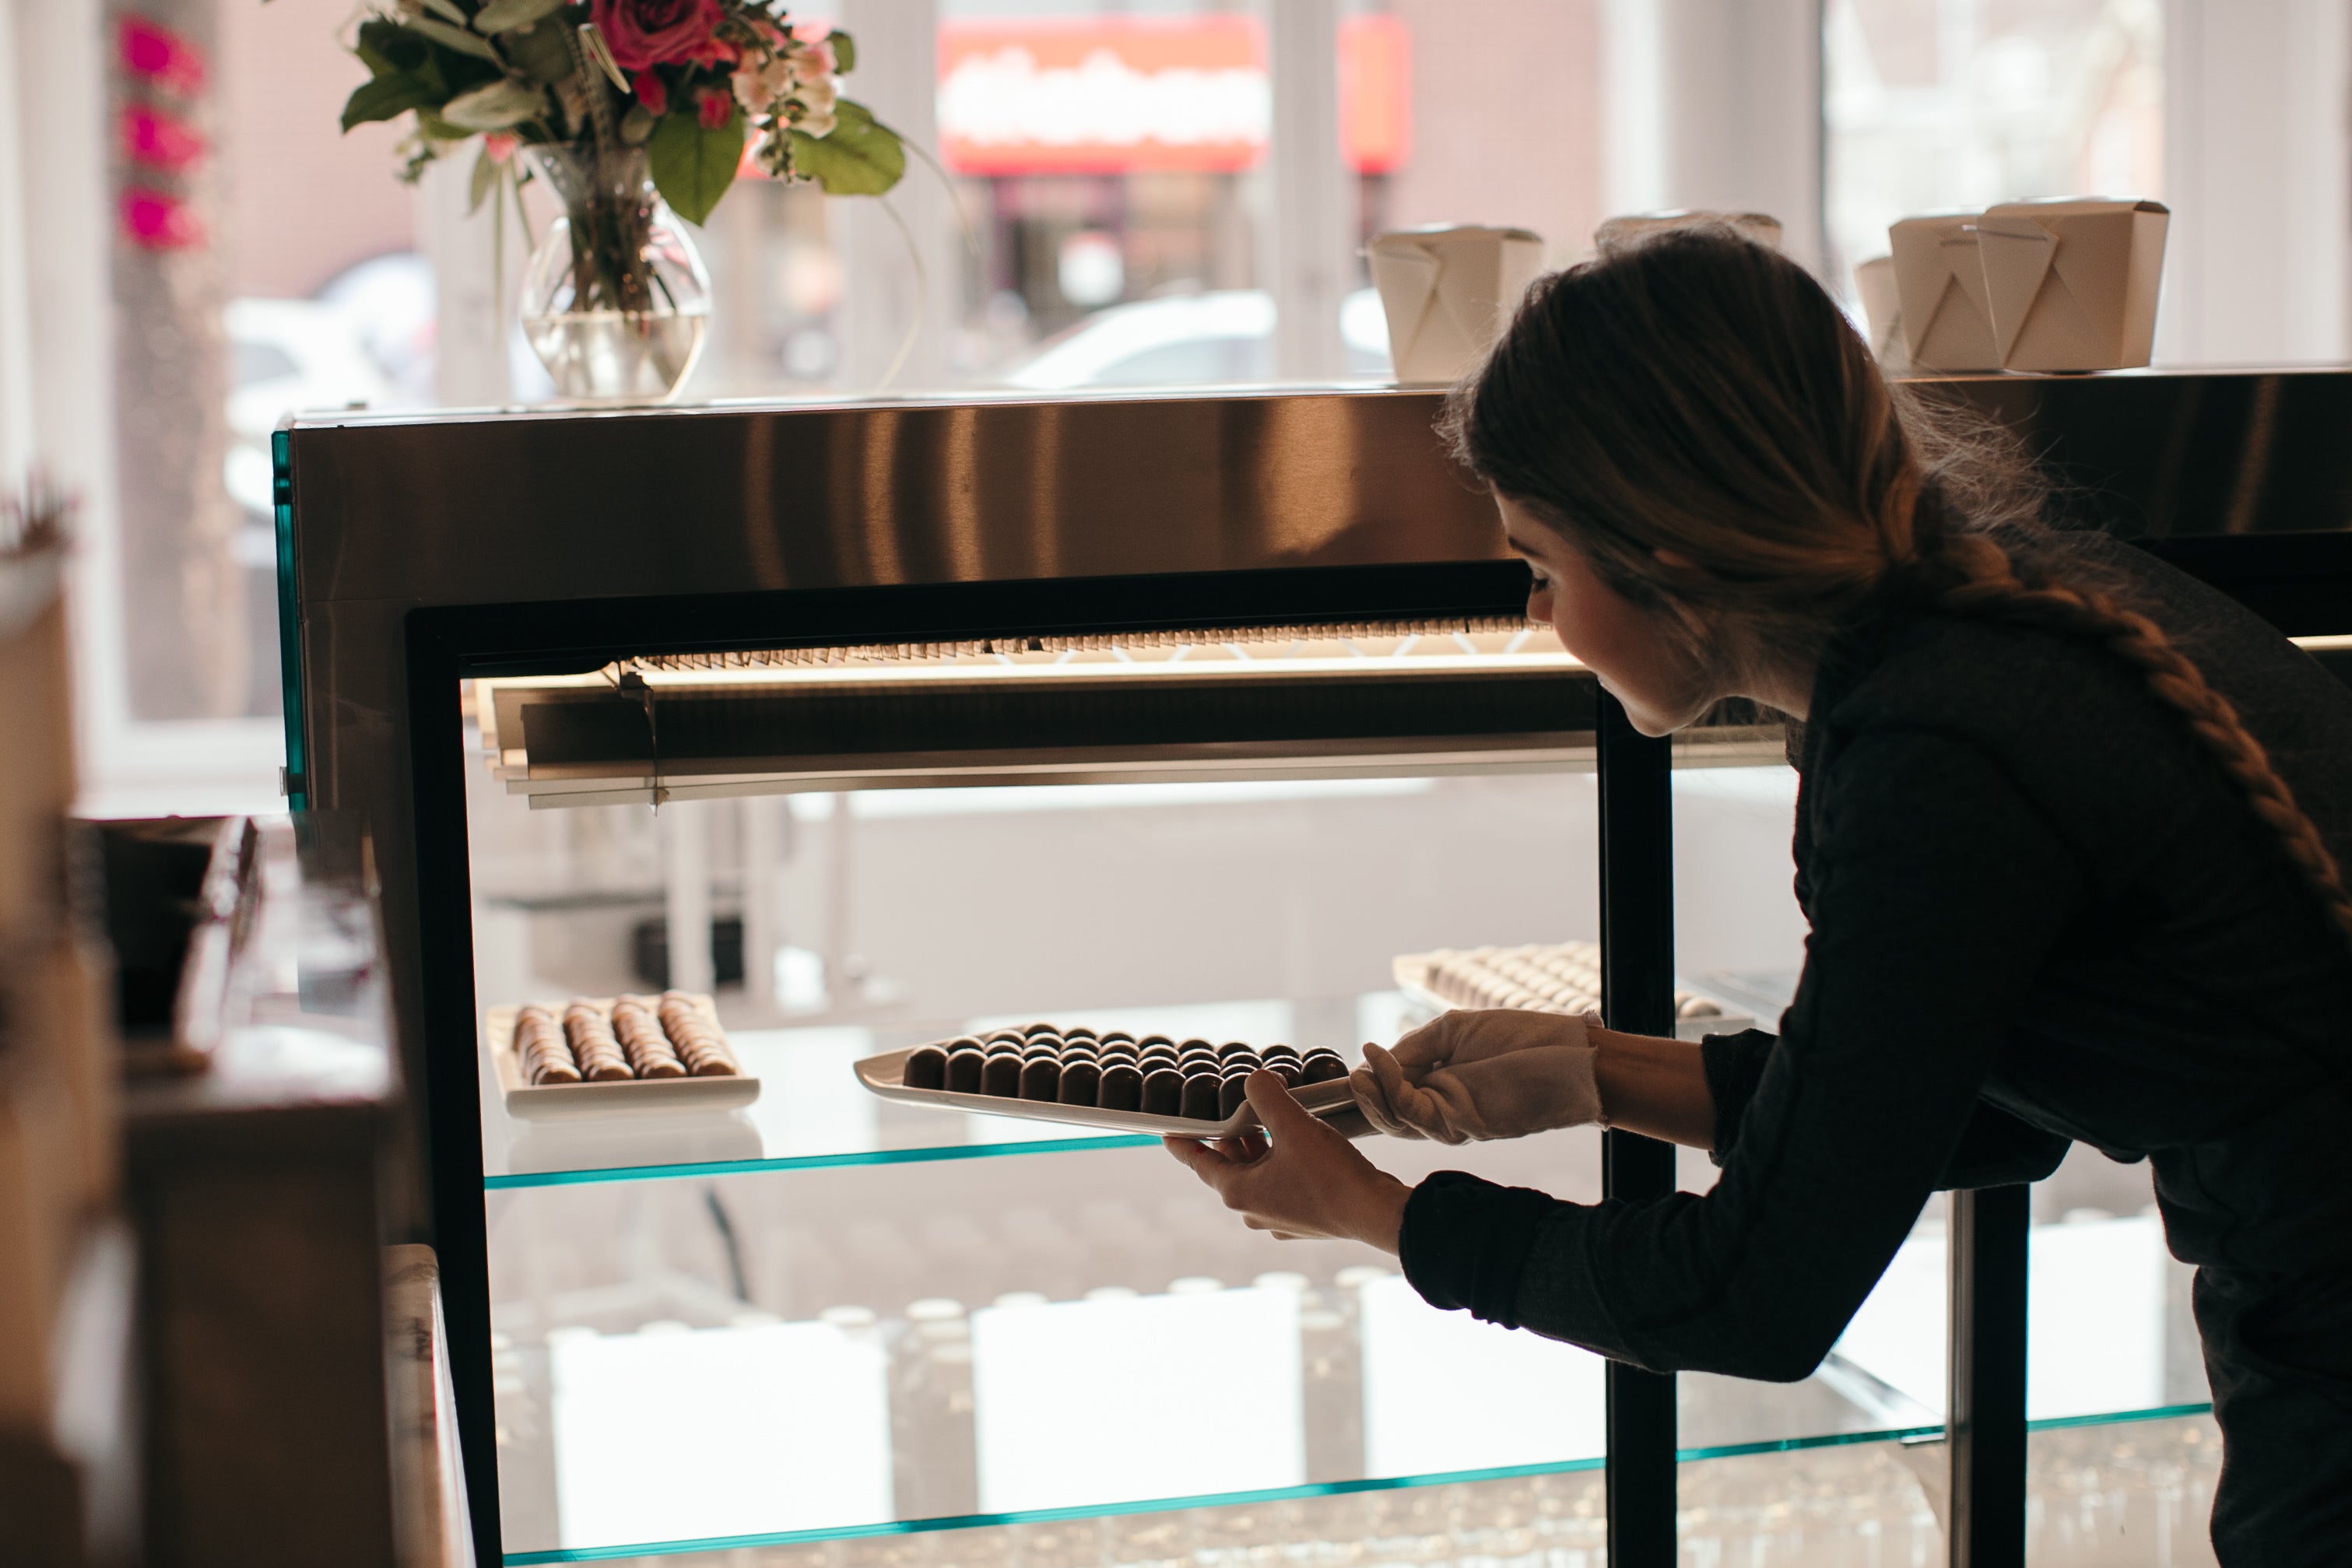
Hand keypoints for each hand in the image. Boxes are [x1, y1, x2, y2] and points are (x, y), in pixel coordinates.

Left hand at [1165, 1070, 1411, 1249]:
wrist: (1376, 1213)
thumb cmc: (1331, 1174)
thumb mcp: (1292, 1125)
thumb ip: (1266, 1096)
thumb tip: (1255, 1079)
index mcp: (1240, 1192)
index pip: (1201, 1163)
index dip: (1184, 1144)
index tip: (1168, 1134)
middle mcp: (1255, 1211)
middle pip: (1233, 1165)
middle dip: (1236, 1134)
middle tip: (1240, 1107)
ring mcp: (1281, 1219)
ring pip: (1260, 1174)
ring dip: (1262, 1146)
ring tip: (1272, 1117)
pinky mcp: (1306, 1219)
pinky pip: (1283, 1184)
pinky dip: (1283, 1162)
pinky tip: (1300, 1143)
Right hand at [1351, 1008, 1602, 1142]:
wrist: (1567, 1053)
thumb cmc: (1522, 1037)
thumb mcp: (1455, 1029)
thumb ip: (1414, 1046)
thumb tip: (1376, 1059)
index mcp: (1441, 1086)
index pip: (1394, 1093)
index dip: (1371, 1081)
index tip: (1358, 1061)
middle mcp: (1442, 1109)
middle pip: (1388, 1115)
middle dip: (1365, 1096)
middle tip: (1353, 1073)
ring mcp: (1450, 1121)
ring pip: (1395, 1122)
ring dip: (1373, 1095)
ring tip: (1362, 1070)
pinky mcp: (1459, 1125)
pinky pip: (1413, 1113)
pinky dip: (1391, 1088)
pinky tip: (1382, 1062)